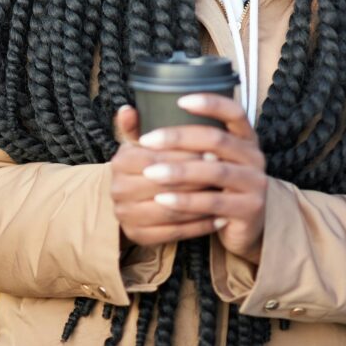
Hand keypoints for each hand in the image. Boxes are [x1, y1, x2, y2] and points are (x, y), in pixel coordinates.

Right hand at [111, 106, 220, 246]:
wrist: (131, 202)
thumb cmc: (144, 166)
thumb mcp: (139, 144)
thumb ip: (135, 126)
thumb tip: (128, 109)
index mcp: (120, 162)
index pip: (159, 156)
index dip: (188, 153)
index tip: (215, 149)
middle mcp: (118, 190)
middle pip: (167, 183)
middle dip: (198, 177)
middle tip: (225, 170)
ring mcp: (127, 216)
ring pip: (173, 209)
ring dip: (202, 203)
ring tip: (227, 193)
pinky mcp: (140, 237)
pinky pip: (175, 232)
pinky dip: (200, 226)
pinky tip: (220, 217)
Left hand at [137, 94, 267, 263]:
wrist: (245, 226)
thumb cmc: (216, 185)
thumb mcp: (203, 159)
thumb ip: (169, 137)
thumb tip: (128, 112)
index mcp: (245, 137)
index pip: (234, 111)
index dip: (210, 104)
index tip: (180, 101)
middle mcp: (255, 156)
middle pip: (217, 140)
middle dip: (179, 138)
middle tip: (147, 141)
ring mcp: (255, 183)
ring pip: (215, 172)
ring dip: (180, 172)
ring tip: (150, 173)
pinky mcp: (250, 210)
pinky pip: (214, 202)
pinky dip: (187, 200)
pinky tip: (163, 199)